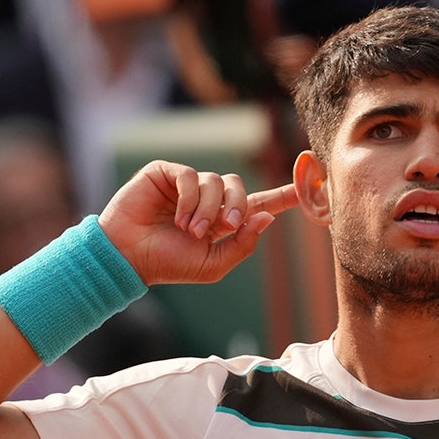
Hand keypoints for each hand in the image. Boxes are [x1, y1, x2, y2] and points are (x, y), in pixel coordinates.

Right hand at [98, 160, 297, 284]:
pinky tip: (177, 217)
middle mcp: (207, 200)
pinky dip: (188, 198)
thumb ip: (242, 245)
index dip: (282, 196)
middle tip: (223, 227)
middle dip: (237, 207)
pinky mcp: (166, 173)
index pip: (258, 204)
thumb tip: (267, 219)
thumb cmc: (168, 264)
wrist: (129, 257)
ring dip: (208, 209)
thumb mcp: (213, 265)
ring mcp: (186, 185)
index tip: (309, 185)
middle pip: (240, 188)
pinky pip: (190, 175)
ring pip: (216, 182)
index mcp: (222, 222)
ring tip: (190, 230)